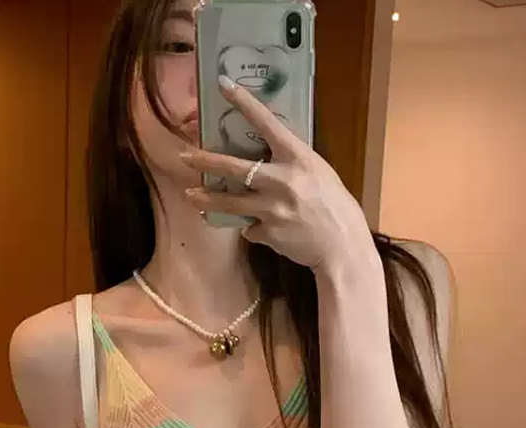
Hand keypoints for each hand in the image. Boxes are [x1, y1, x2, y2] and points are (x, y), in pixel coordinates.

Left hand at [181, 76, 375, 274]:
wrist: (341, 245)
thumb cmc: (334, 205)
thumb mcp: (317, 172)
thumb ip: (290, 164)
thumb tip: (264, 159)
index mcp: (298, 158)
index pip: (267, 123)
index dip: (244, 102)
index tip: (224, 84)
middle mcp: (282, 181)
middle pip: (234, 167)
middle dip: (205, 161)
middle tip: (184, 155)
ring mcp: (272, 209)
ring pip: (230, 203)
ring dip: (207, 199)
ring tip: (190, 195)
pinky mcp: (267, 233)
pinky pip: (250, 228)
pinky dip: (253, 228)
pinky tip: (265, 229)